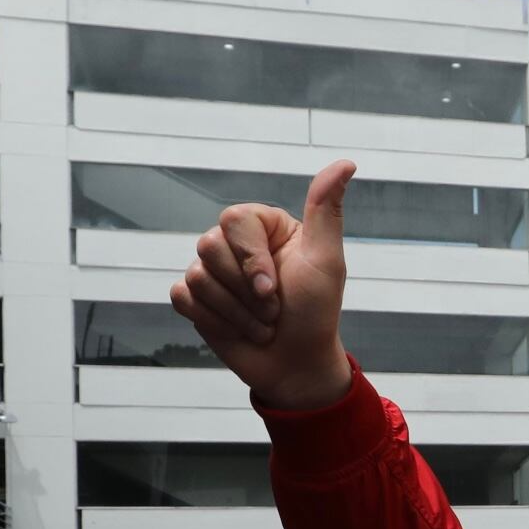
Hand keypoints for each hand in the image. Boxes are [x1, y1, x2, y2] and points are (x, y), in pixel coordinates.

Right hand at [168, 161, 356, 410]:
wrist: (297, 365)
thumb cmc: (316, 314)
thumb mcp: (326, 261)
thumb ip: (325, 211)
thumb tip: (346, 163)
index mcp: (265, 226)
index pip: (233, 219)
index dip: (250, 258)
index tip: (274, 288)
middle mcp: (235, 244)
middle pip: (209, 246)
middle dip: (244, 291)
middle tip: (272, 310)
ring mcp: (213, 272)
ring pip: (197, 277)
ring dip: (235, 313)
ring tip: (261, 325)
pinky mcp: (195, 300)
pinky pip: (183, 298)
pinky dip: (213, 321)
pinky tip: (236, 330)